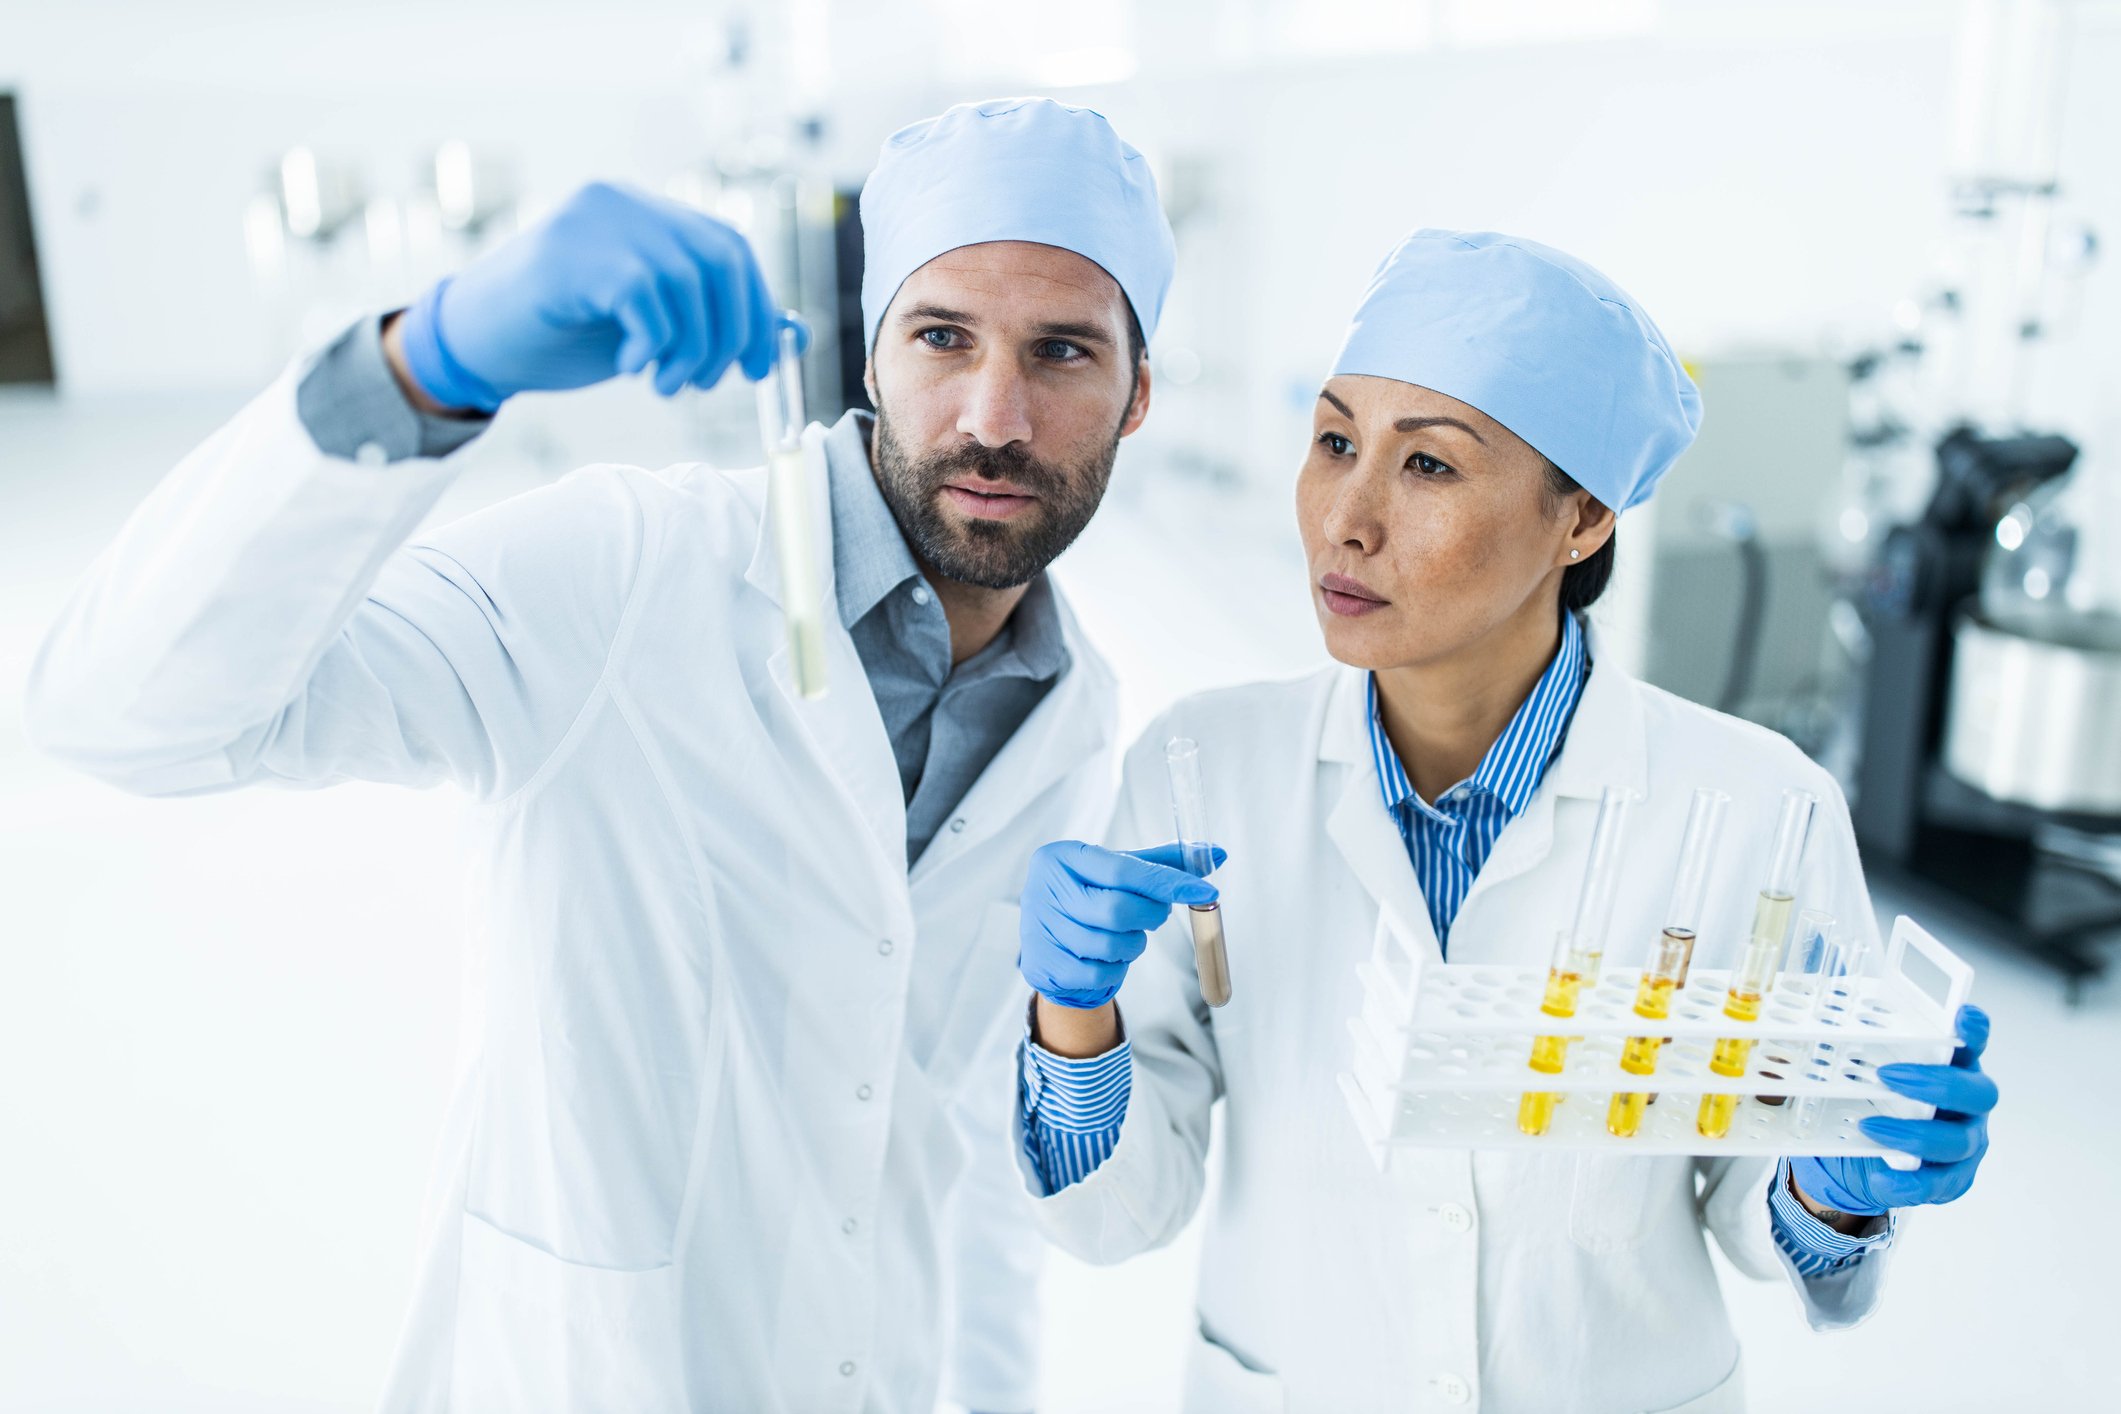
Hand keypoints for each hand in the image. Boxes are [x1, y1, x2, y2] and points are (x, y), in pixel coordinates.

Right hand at [394, 181, 803, 410]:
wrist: (476, 343)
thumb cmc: (564, 334)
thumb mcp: (652, 326)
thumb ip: (713, 320)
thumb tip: (793, 333)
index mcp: (646, 212)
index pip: (728, 248)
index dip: (755, 309)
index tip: (758, 367)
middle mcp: (624, 202)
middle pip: (718, 258)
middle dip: (732, 331)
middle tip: (712, 381)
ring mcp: (593, 220)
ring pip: (686, 280)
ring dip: (692, 347)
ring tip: (668, 384)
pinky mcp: (568, 254)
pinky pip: (642, 296)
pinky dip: (652, 342)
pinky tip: (630, 367)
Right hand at [1018, 841, 1222, 1009]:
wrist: (1050, 940)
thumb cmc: (1091, 896)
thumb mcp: (1119, 872)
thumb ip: (1164, 863)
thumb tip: (1216, 854)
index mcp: (1062, 856)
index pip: (1123, 869)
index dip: (1168, 882)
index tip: (1206, 891)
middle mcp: (1043, 889)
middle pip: (1118, 910)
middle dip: (1150, 916)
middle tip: (1156, 914)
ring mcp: (1038, 929)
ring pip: (1110, 946)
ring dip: (1133, 945)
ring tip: (1127, 934)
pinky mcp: (1042, 965)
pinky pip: (1099, 973)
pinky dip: (1116, 968)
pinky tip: (1109, 957)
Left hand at [1791, 1004, 1996, 1216]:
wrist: (1873, 1159)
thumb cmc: (1874, 1101)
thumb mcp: (1860, 1072)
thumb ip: (1838, 1050)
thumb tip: (1784, 1033)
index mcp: (1951, 1066)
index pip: (1972, 1042)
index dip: (1975, 1029)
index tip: (1962, 1015)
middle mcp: (1967, 1104)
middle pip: (1978, 1092)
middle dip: (1936, 1083)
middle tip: (1888, 1076)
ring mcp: (1965, 1142)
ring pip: (1957, 1140)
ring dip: (1913, 1133)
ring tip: (1870, 1126)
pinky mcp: (1952, 1179)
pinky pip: (1938, 1184)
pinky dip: (1906, 1181)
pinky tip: (1879, 1176)